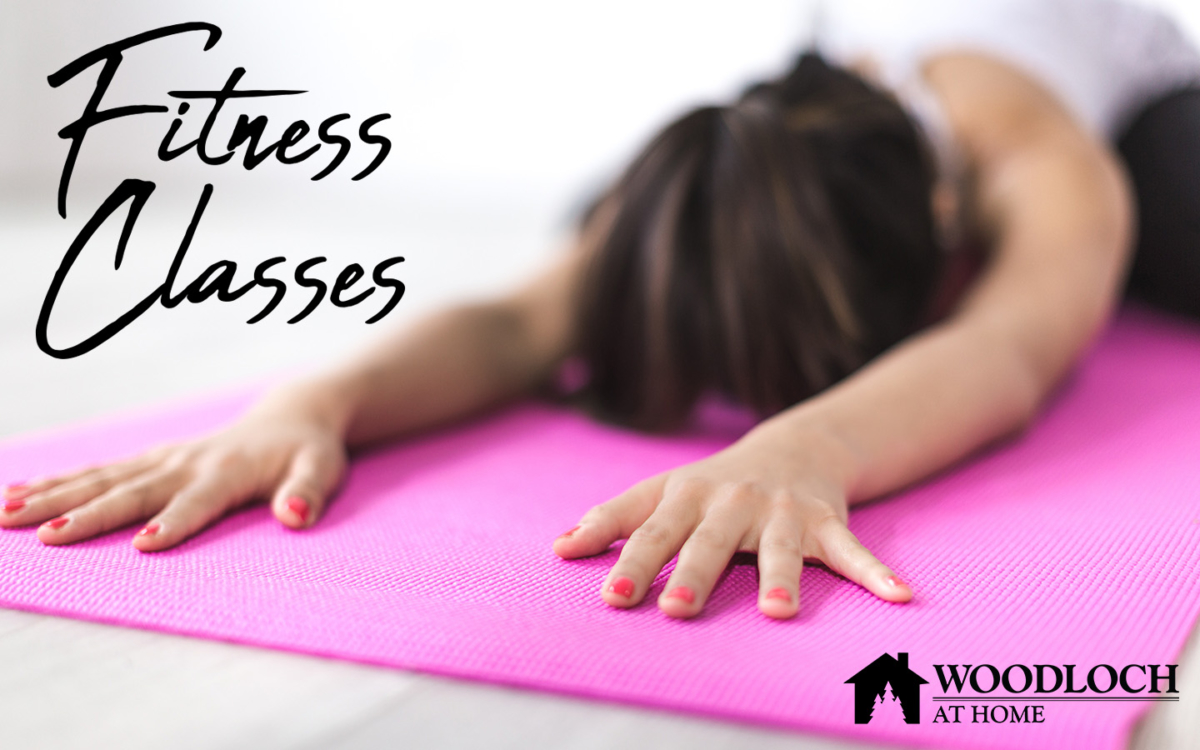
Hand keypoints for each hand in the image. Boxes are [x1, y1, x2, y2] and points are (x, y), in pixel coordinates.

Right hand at [0, 392, 347, 550]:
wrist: (293, 416)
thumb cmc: (309, 452)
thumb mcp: (323, 471)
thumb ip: (309, 493)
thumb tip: (296, 515)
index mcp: (228, 471)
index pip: (198, 501)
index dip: (174, 522)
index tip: (142, 544)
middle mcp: (188, 462)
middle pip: (132, 490)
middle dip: (88, 513)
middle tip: (45, 536)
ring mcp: (165, 458)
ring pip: (103, 477)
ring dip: (55, 494)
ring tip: (7, 512)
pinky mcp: (153, 458)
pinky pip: (100, 469)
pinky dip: (60, 480)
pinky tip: (20, 493)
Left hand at [552, 425, 912, 618]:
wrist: (792, 446)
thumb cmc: (712, 484)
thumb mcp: (660, 491)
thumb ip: (612, 519)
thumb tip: (557, 548)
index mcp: (687, 496)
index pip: (653, 531)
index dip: (631, 562)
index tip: (611, 596)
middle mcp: (732, 502)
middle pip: (710, 543)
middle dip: (693, 574)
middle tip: (675, 608)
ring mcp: (781, 512)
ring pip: (780, 548)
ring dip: (781, 578)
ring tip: (779, 611)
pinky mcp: (825, 521)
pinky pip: (851, 549)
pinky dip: (875, 572)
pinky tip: (898, 596)